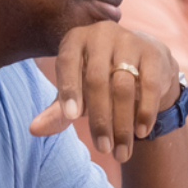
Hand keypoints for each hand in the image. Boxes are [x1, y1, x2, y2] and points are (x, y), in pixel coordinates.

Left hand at [31, 21, 181, 163]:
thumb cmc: (100, 79)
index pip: (67, 62)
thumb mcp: (77, 92)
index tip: (70, 117)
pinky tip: (141, 133)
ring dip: (122, 124)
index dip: (68, 89)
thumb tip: (34, 129)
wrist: (143, 62)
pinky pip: (149, 85)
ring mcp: (129, 41)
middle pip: (97, 79)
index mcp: (75, 40)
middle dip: (100, 119)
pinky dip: (145, 112)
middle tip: (103, 150)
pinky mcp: (153, 52)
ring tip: (120, 152)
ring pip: (124, 86)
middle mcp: (101, 34)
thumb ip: (57, 110)